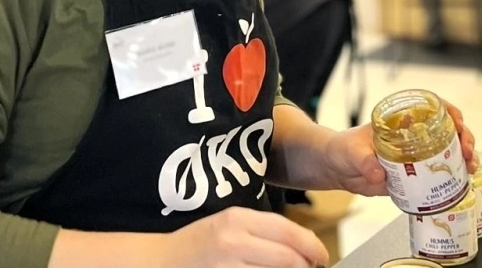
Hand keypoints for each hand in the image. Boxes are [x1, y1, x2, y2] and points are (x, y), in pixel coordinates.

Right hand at [158, 207, 328, 267]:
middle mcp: (232, 240)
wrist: (159, 263)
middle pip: (287, 258)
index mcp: (236, 218)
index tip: (321, 256)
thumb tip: (300, 246)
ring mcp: (226, 265)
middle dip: (306, 267)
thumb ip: (261, 232)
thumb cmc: (197, 246)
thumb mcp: (228, 226)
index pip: (287, 230)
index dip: (312, 245)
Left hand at [323, 102, 477, 196]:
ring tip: (470, 167)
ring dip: (465, 157)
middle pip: (448, 130)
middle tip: (466, 151)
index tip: (457, 122)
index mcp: (401, 121)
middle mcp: (413, 135)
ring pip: (449, 151)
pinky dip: (455, 176)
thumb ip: (364, 162)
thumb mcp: (352, 151)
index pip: (432, 108)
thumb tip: (377, 174)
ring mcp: (417, 154)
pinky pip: (440, 173)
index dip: (449, 112)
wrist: (337, 169)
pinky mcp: (415, 174)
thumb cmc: (343, 149)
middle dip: (464, 137)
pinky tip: (463, 181)